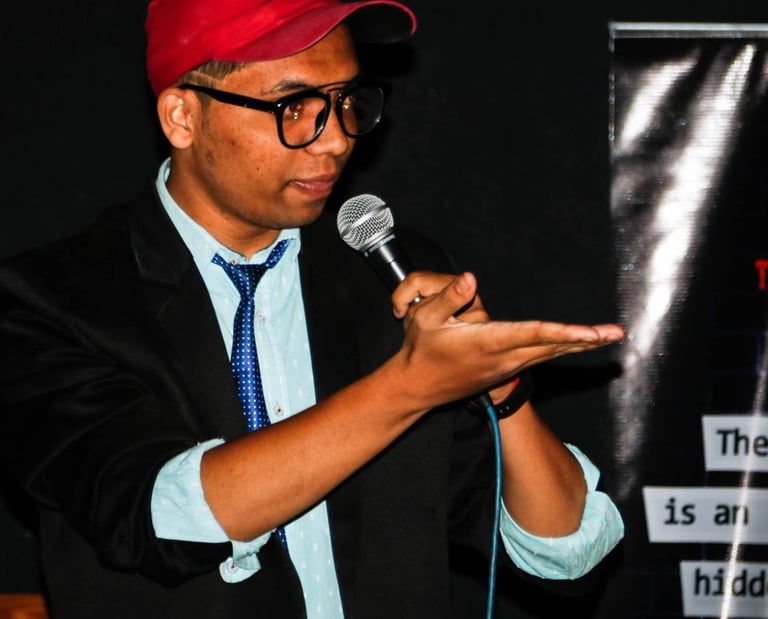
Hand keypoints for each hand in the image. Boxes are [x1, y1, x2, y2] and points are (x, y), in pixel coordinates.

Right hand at [388, 271, 623, 409]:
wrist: (417, 387)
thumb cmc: (421, 350)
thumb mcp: (425, 319)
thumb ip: (449, 297)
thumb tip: (471, 278)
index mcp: (488, 342)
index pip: (533, 333)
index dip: (564, 331)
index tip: (591, 333)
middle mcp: (504, 357)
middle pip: (552, 346)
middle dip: (585, 340)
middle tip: (617, 333)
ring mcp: (507, 366)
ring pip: (550, 353)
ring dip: (579, 344)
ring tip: (607, 336)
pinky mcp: (507, 369)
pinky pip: (542, 357)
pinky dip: (562, 348)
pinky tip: (576, 343)